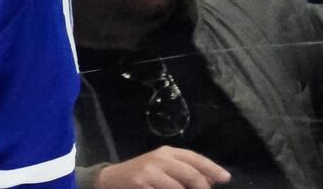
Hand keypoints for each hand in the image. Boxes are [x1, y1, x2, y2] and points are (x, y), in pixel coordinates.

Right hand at [94, 146, 230, 187]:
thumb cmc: (143, 174)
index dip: (212, 168)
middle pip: (191, 174)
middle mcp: (159, 159)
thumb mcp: (163, 167)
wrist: (112, 180)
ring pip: (179, 188)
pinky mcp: (142, 183)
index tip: (226, 178)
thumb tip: (213, 179)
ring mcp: (150, 172)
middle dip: (202, 187)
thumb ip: (186, 171)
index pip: (194, 158)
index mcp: (167, 152)